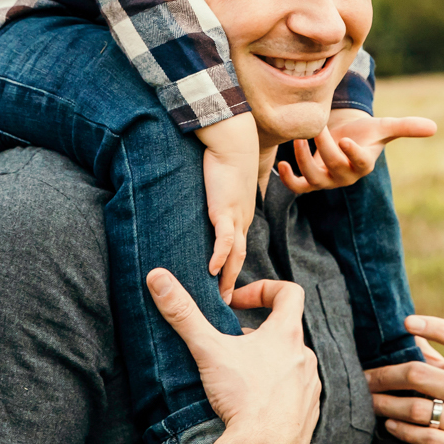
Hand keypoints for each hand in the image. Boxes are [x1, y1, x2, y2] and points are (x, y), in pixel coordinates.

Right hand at [147, 269, 320, 443]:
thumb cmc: (241, 398)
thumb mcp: (208, 350)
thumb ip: (183, 313)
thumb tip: (158, 277)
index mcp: (287, 335)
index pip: (289, 292)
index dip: (263, 289)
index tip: (239, 303)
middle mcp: (305, 358)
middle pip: (284, 331)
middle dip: (255, 334)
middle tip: (228, 346)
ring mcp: (309, 387)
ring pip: (289, 363)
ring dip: (266, 363)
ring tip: (239, 377)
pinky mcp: (308, 413)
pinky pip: (294, 393)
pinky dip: (276, 392)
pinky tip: (253, 405)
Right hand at [195, 112, 259, 301]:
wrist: (233, 141)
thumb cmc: (224, 158)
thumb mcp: (221, 185)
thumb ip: (213, 199)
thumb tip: (201, 205)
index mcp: (242, 215)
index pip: (238, 248)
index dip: (232, 268)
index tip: (224, 284)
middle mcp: (243, 220)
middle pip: (240, 258)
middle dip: (233, 281)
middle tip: (224, 302)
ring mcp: (236, 216)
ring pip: (236, 254)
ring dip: (229, 276)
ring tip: (220, 296)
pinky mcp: (225, 209)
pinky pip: (224, 238)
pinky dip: (219, 256)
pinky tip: (212, 271)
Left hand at [275, 113, 435, 194]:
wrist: (345, 134)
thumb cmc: (366, 132)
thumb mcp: (384, 127)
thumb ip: (406, 127)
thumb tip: (434, 127)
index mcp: (364, 163)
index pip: (361, 163)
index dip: (354, 154)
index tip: (347, 140)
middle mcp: (346, 175)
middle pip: (334, 166)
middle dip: (324, 146)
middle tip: (317, 127)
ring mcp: (327, 179)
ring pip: (314, 178)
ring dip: (304, 160)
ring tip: (300, 139)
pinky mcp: (311, 180)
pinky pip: (299, 187)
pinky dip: (289, 180)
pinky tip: (282, 165)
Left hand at [365, 314, 443, 443]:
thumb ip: (430, 355)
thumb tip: (399, 324)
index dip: (437, 327)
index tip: (407, 322)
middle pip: (422, 376)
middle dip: (386, 376)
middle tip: (364, 378)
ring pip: (418, 409)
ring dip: (386, 405)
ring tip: (370, 401)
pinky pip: (425, 437)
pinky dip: (401, 430)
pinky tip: (388, 424)